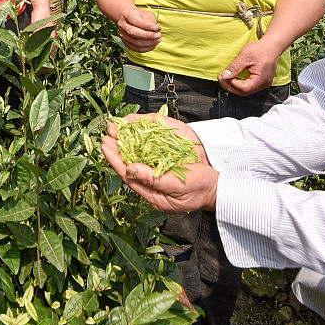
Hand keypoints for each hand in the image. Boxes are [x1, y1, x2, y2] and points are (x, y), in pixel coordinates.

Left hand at [102, 116, 217, 212]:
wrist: (218, 187)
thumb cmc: (200, 188)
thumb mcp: (178, 186)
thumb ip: (154, 179)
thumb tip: (130, 168)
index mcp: (152, 195)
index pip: (128, 175)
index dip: (115, 159)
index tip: (106, 145)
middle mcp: (151, 186)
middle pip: (128, 166)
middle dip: (116, 149)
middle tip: (106, 133)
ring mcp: (157, 177)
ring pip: (135, 159)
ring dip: (125, 144)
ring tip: (114, 130)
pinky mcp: (164, 168)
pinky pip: (146, 156)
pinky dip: (138, 144)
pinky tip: (132, 135)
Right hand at [117, 6, 161, 52]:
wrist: (126, 18)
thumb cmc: (137, 15)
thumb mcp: (145, 14)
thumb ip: (150, 21)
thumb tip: (156, 31)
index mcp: (127, 15)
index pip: (136, 21)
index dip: (147, 26)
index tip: (158, 28)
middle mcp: (122, 25)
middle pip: (133, 33)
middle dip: (148, 36)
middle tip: (158, 35)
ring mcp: (123, 35)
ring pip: (135, 42)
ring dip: (149, 43)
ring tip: (158, 40)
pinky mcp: (126, 42)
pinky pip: (136, 49)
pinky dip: (146, 48)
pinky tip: (153, 45)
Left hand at [217, 39, 281, 94]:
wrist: (272, 45)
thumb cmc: (261, 49)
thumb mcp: (245, 56)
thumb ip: (234, 67)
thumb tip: (225, 76)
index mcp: (261, 79)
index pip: (243, 89)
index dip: (231, 84)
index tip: (223, 76)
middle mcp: (263, 84)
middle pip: (244, 92)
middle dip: (230, 86)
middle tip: (221, 78)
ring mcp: (263, 83)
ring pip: (246, 90)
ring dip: (234, 85)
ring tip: (226, 77)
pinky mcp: (262, 80)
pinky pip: (249, 86)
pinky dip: (240, 83)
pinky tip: (234, 78)